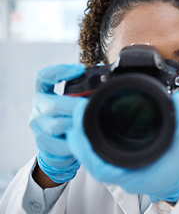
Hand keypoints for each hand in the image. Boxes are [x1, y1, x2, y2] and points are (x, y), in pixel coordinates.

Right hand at [29, 64, 85, 183]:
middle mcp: (37, 108)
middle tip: (90, 107)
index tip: (80, 69)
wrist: (57, 148)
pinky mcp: (42, 143)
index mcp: (44, 94)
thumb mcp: (72, 104)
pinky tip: (82, 141)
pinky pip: (60, 144)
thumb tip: (101, 71)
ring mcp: (38, 126)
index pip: (43, 77)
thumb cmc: (68, 120)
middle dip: (75, 106)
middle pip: (54, 104)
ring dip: (76, 126)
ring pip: (57, 125)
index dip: (60, 71)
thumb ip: (83, 91)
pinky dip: (74, 143)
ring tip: (89, 125)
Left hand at [67, 92, 178, 202]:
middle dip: (78, 138)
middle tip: (75, 113)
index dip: (84, 149)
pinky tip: (90, 128)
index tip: (75, 129)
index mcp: (134, 174)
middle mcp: (123, 175)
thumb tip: (175, 97)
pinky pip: (100, 156)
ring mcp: (120, 171)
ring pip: (93, 159)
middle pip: (90, 161)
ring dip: (83, 140)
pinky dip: (91, 143)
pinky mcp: (120, 165)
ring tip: (79, 117)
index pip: (100, 168)